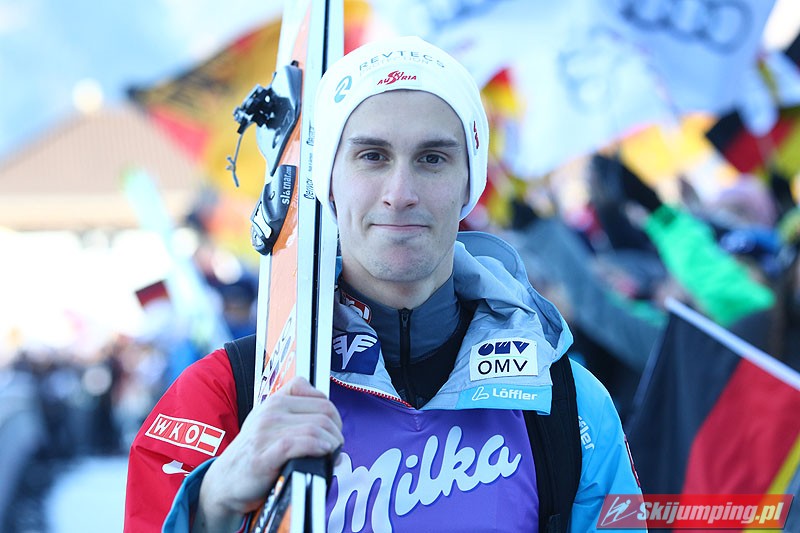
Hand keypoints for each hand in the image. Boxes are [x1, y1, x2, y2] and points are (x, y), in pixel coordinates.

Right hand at [193, 377, 342, 530]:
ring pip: (316, 428)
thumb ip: (299, 419)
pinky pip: (302, 443)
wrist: (224, 481)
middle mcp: (271, 411)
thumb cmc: (253, 454)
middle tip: (335, 446)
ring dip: (332, 443)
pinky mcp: (264, 454)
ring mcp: (266, 431)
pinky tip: (323, 456)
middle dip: (336, 431)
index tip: (333, 429)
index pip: (319, 396)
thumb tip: (334, 430)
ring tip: (330, 454)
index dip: (333, 413)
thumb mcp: (271, 425)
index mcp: (275, 400)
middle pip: (323, 412)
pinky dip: (319, 449)